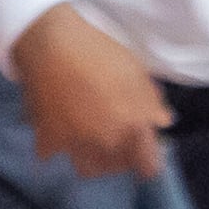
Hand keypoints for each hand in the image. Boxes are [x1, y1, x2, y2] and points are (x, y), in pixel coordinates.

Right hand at [16, 5, 174, 181]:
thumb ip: (151, 101)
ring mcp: (75, 142)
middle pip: (116, 168)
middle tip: (113, 140)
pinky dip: (53, 147)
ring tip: (86, 144)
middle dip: (118, 158)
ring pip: (86, 169)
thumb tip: (162, 121)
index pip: (148, 165)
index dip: (147, 158)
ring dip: (89, 160)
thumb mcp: (136, 71)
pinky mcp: (46, 137)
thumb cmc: (97, 50)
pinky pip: (50, 154)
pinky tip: (55, 132)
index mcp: (133, 127)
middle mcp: (107, 141)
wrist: (48, 40)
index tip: (141, 150)